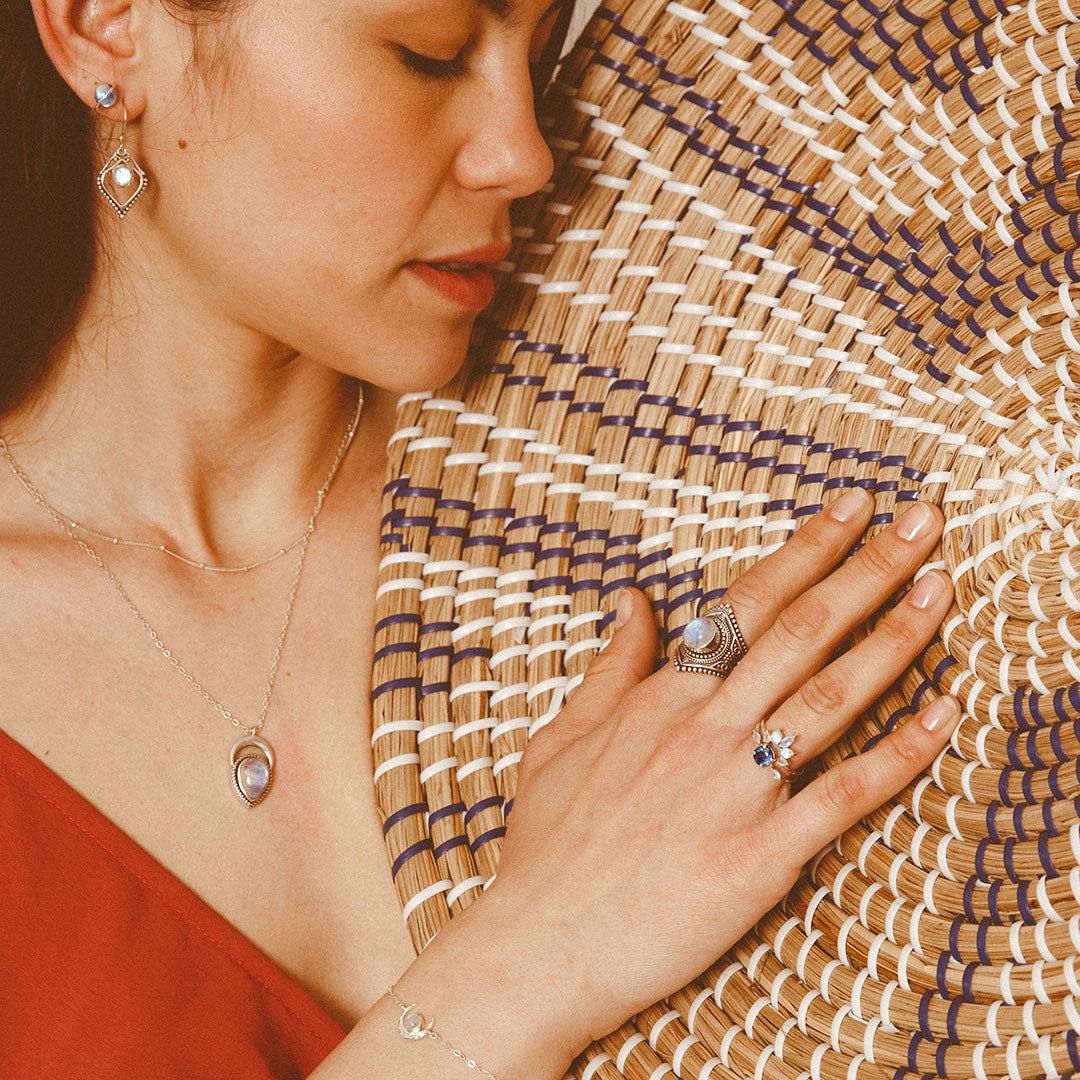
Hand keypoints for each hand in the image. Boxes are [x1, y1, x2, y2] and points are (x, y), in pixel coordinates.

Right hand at [469, 488, 958, 1064]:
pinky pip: (845, 794)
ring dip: (897, 636)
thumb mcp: (561, 737)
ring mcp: (735, 789)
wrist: (540, 946)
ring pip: (832, 694)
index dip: (806, 550)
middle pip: (803, 630)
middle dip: (870, 567)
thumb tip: (633, 600)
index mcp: (660, 698)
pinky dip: (901, 753)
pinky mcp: (761, 856)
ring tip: (944, 588)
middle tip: (925, 522)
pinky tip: (944, 713)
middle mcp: (704, 728)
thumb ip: (609, 666)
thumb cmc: (547, 845)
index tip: (852, 508)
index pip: (747, 604)